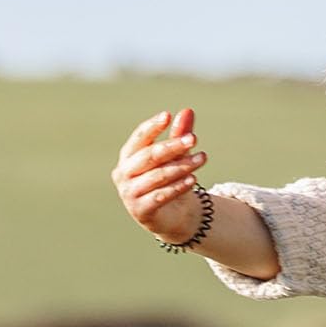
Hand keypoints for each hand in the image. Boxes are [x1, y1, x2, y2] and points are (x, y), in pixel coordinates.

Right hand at [111, 107, 208, 240]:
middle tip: (193, 139)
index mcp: (128, 156)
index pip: (139, 137)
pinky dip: (177, 187)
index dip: (152, 126)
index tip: (167, 115)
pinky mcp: (140, 210)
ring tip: (202, 158)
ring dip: (182, 166)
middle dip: (172, 146)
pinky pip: (160, 196)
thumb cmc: (169, 180)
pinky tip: (193, 179)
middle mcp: (124, 173)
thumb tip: (187, 110)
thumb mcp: (176, 156)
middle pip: (149, 156)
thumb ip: (179, 135)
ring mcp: (129, 193)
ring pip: (158, 176)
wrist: (171, 215)